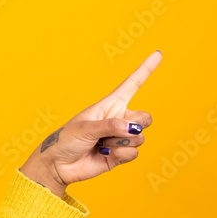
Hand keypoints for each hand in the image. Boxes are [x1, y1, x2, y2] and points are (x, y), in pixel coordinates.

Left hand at [20, 50, 161, 195]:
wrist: (58, 164)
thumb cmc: (67, 139)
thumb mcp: (85, 127)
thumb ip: (110, 125)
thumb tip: (134, 130)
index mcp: (110, 105)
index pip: (132, 85)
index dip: (145, 69)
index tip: (158, 53)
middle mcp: (119, 120)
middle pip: (146, 118)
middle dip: (135, 125)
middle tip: (114, 132)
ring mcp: (121, 137)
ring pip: (139, 138)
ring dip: (119, 143)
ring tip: (100, 145)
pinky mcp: (121, 154)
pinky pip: (134, 153)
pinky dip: (119, 154)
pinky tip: (104, 154)